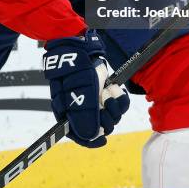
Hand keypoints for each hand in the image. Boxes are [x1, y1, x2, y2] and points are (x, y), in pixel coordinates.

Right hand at [43, 30, 128, 146]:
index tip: (102, 139)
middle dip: (106, 117)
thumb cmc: (75, 68)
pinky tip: (114, 88)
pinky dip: (120, 98)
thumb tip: (91, 136)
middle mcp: (82, 110)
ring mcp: (95, 102)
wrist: (81, 47)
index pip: (80, 135)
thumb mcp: (79, 91)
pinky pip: (119, 105)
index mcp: (69, 114)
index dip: (91, 140)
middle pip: (100, 128)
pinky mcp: (106, 94)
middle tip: (104, 101)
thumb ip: (85, 114)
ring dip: (114, 105)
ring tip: (108, 90)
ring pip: (112, 117)